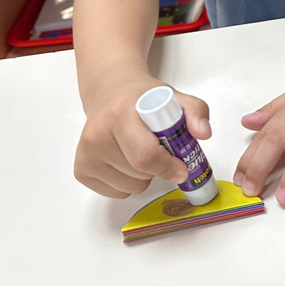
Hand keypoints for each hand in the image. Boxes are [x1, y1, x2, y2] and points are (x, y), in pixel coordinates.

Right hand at [74, 75, 211, 197]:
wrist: (110, 92)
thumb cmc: (143, 98)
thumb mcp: (175, 97)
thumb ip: (195, 111)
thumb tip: (203, 133)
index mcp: (120, 115)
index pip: (145, 156)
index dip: (168, 166)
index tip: (181, 166)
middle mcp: (97, 136)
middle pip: (139, 174)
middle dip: (159, 168)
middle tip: (160, 148)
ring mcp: (86, 155)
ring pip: (130, 188)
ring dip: (144, 176)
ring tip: (140, 150)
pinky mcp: (81, 170)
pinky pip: (117, 192)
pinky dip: (128, 182)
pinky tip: (126, 159)